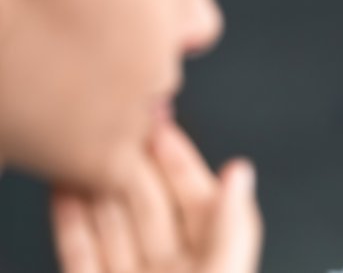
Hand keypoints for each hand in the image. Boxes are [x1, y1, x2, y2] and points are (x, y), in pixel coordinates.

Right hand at [50, 122, 261, 272]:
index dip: (180, 160)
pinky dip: (72, 223)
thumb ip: (230, 223)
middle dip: (133, 165)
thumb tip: (240, 169)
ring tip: (83, 148)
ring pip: (114, 228)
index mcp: (216, 262)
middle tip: (116, 126)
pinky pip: (82, 255)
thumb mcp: (221, 268)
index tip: (161, 123)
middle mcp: (177, 270)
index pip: (198, 198)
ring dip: (98, 187)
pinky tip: (64, 191)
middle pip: (151, 208)